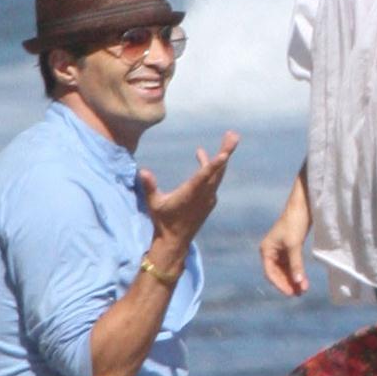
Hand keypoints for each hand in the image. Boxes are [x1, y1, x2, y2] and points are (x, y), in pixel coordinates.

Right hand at [139, 132, 238, 256]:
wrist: (175, 240)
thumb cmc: (162, 220)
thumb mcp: (154, 204)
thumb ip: (150, 187)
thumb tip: (142, 170)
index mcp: (190, 194)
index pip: (204, 176)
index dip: (214, 164)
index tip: (225, 154)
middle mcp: (203, 195)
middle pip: (218, 170)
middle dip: (226, 151)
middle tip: (233, 135)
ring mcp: (209, 198)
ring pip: (218, 174)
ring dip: (222, 157)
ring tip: (228, 139)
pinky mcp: (209, 201)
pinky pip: (214, 181)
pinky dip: (213, 168)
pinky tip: (204, 158)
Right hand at [260, 204, 309, 295]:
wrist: (302, 206)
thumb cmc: (295, 223)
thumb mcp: (295, 245)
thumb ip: (296, 265)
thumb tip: (299, 283)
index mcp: (266, 250)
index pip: (270, 273)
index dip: (280, 284)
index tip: (290, 292)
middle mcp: (270, 251)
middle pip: (278, 273)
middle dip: (288, 283)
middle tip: (299, 293)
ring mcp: (279, 250)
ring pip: (285, 270)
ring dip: (294, 279)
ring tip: (303, 290)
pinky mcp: (289, 248)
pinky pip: (291, 265)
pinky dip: (297, 272)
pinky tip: (304, 280)